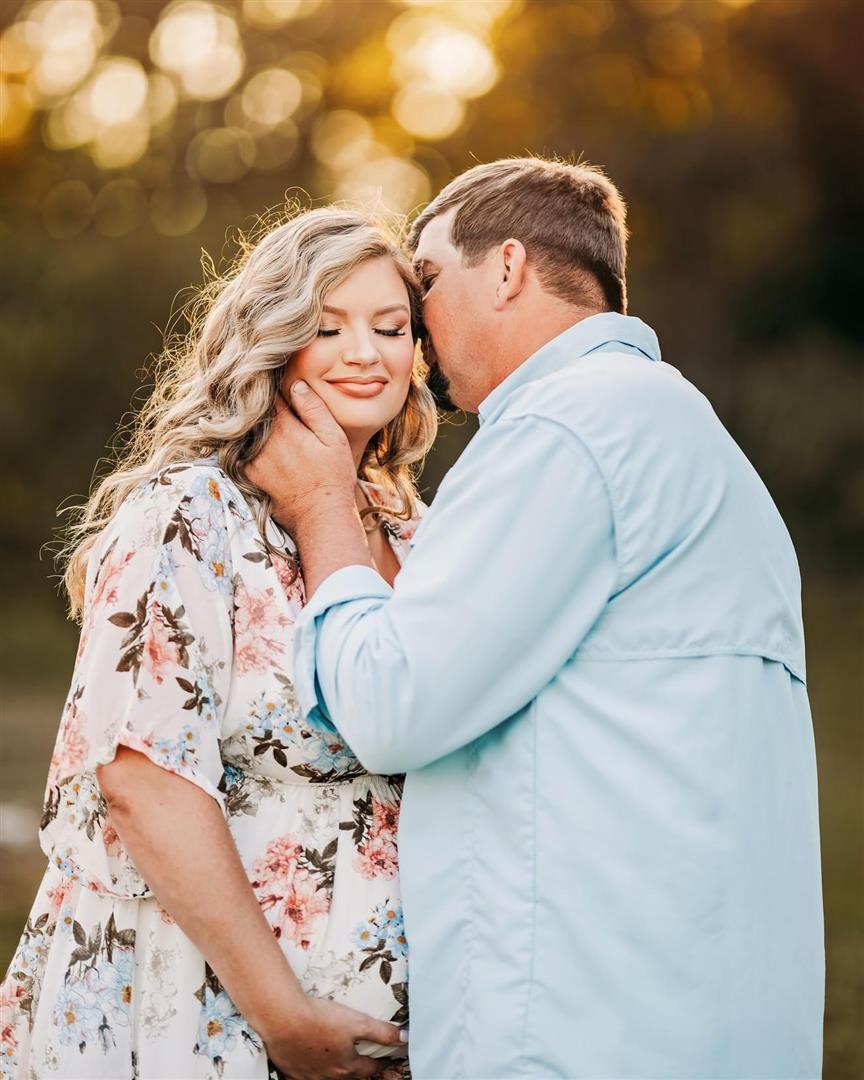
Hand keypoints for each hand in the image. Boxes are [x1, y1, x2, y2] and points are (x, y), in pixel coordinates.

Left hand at [246, 382, 356, 533]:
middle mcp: (263, 441)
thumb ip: (314, 409)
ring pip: (243, 431)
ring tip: (248, 413)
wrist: (320, 516)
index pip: (269, 395)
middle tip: (255, 391)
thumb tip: (296, 384)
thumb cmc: (333, 477)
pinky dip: (240, 443)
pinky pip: (238, 452)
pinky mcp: (250, 476)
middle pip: (251, 412)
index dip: (269, 385)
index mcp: (284, 426)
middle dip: (254, 402)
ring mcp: (253, 459)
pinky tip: (246, 440)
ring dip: (246, 422)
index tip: (270, 378)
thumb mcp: (333, 438)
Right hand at [263, 996, 405, 1079]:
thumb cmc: (321, 1019)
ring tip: (340, 1062)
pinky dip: (313, 1072)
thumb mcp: (357, 1022)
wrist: (284, 1020)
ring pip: (328, 1078)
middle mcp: (330, 1076)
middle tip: (364, 1063)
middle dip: (359, 1070)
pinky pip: (306, 1077)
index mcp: (347, 1066)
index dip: (381, 1063)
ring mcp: (309, 1076)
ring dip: (336, 1071)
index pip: (371, 1068)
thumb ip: (381, 1032)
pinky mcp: (292, 1071)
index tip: (387, 1060)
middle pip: (350, 1076)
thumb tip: (404, 1038)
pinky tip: (312, 1064)